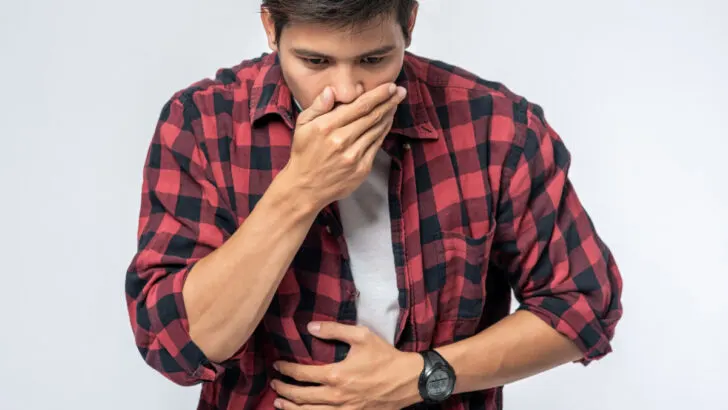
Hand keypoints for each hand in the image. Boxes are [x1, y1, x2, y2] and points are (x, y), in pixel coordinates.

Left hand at [271, 322, 422, 409]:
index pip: (301, 374)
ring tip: (279, 404)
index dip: (286, 370)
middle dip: (284, 390)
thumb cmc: (385, 356)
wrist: (409, 380)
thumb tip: (310, 327)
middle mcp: (337, 396)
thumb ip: (334, 329)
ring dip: (291, 409)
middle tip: (275, 384)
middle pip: (301, 397)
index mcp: (336, 375)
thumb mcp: (362, 336)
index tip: (277, 365)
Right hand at [283, 83, 407, 211]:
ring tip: (395, 104)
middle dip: (389, 101)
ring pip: (377, 130)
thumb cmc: (304, 153)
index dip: (378, 95)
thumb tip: (331, 90)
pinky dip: (383, 132)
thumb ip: (317, 106)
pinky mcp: (362, 169)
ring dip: (389, 115)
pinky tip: (386, 123)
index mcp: (327, 127)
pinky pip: (377, 145)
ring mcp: (353, 156)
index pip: (359, 106)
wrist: (305, 187)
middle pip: (372, 116)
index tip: (391, 86)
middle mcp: (342, 141)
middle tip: (401, 91)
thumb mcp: (302, 125)